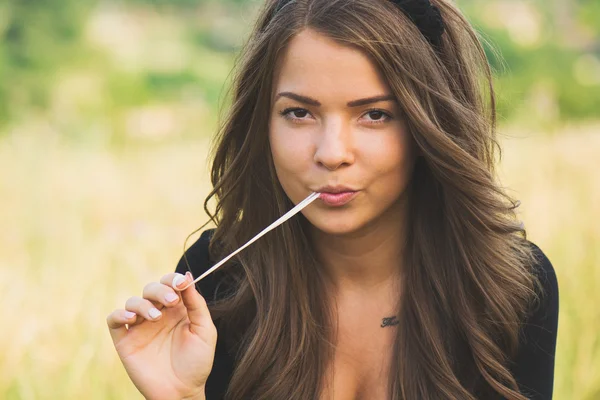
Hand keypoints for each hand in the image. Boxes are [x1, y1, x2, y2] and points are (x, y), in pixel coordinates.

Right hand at [107, 272, 215, 399]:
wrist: (182, 392)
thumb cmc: (197, 362)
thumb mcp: (204, 331)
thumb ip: (197, 304)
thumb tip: (187, 277)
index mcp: (177, 309)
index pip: (170, 284)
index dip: (173, 279)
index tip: (181, 283)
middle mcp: (158, 314)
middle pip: (151, 289)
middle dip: (160, 290)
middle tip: (171, 301)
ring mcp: (140, 327)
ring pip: (133, 302)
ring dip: (144, 304)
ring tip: (156, 317)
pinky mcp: (125, 340)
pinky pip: (114, 320)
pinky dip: (119, 314)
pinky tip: (132, 319)